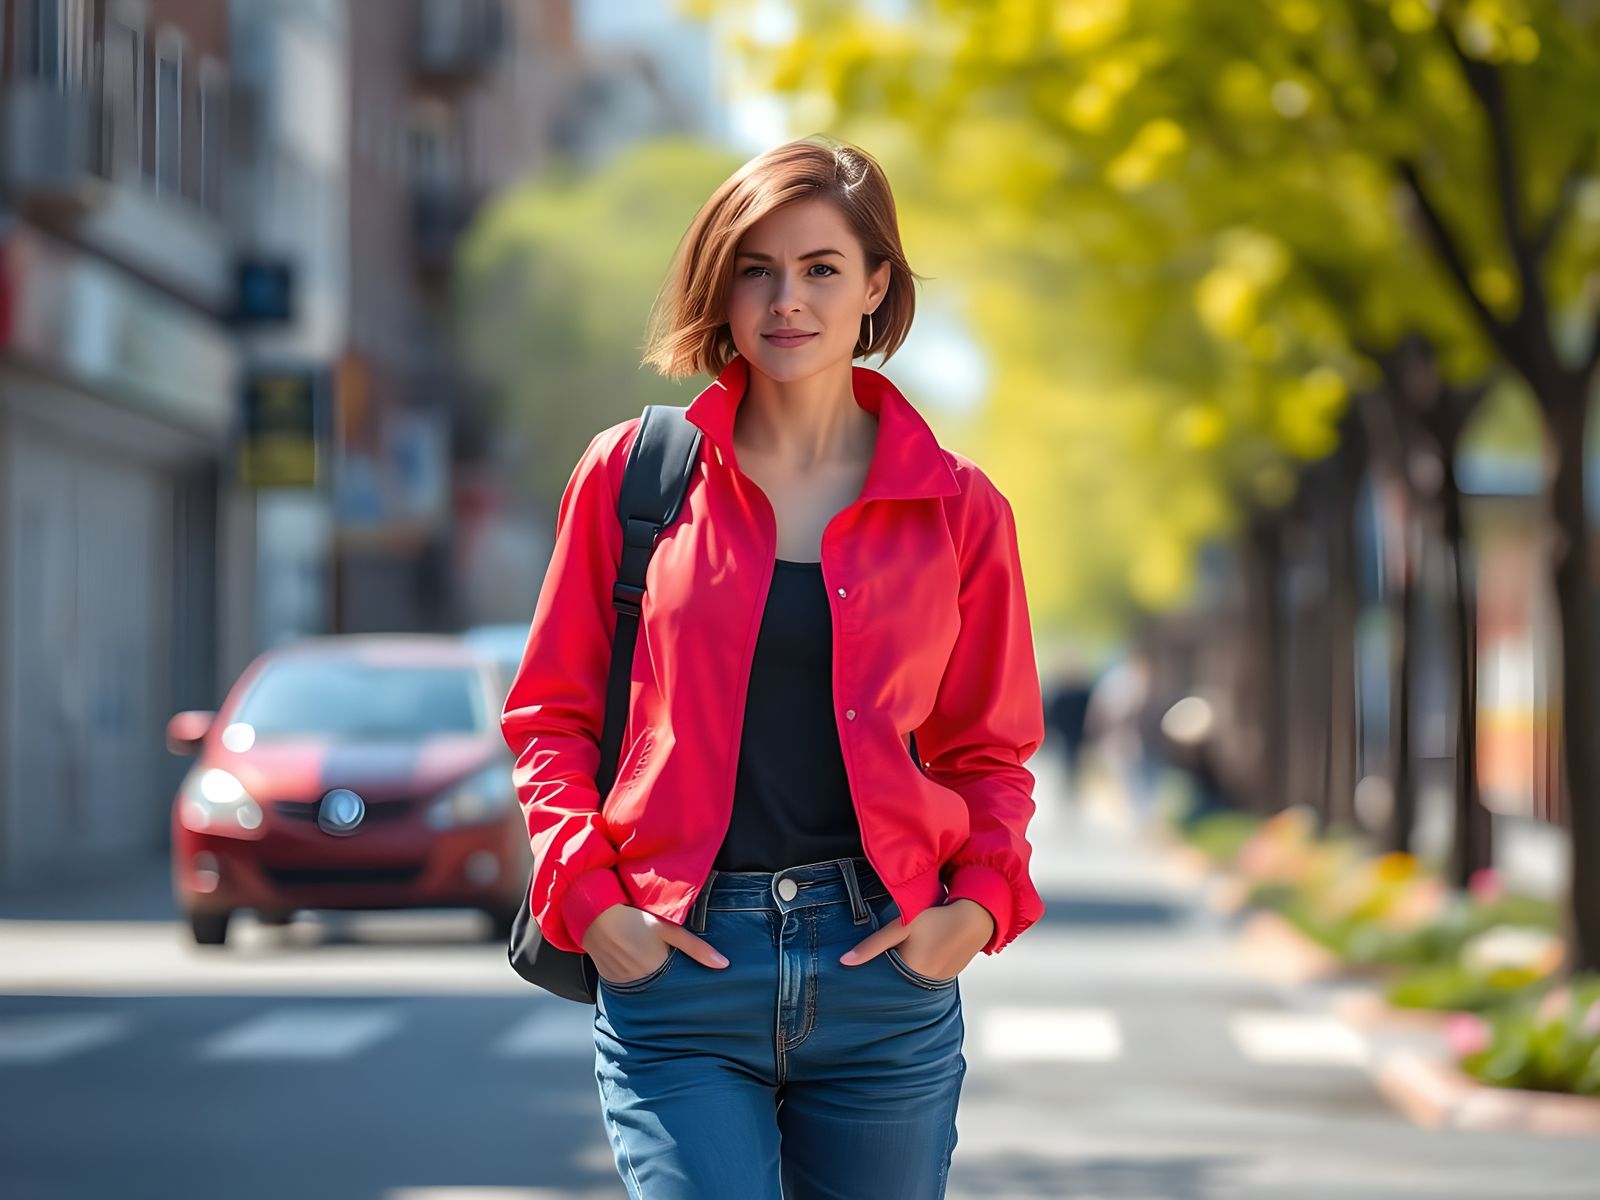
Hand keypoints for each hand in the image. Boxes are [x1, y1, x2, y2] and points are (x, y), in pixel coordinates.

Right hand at [581, 903, 728, 981]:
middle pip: (661, 986)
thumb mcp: (668, 928)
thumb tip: (723, 964)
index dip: (684, 980)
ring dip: (650, 977)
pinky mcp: (610, 980)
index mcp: (657, 971)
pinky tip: (634, 961)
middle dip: (668, 979)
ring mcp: (623, 984)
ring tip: (648, 960)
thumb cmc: (633, 917)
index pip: (677, 986)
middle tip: (669, 965)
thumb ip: (696, 948)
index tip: (691, 978)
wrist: (594, 913)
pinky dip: (634, 976)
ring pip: (644, 986)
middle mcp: (640, 983)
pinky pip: (628, 983)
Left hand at [839, 898, 993, 979]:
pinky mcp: (950, 974)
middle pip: (899, 977)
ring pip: (914, 975)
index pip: (885, 977)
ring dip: (908, 965)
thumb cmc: (936, 916)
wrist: (976, 915)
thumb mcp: (901, 926)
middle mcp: (926, 983)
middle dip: (891, 967)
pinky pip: (928, 973)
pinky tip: (924, 949)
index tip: (868, 963)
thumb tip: (844, 962)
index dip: (876, 968)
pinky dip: (923, 964)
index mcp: (911, 973)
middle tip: (889, 949)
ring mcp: (940, 980)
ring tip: (909, 947)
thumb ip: (873, 945)